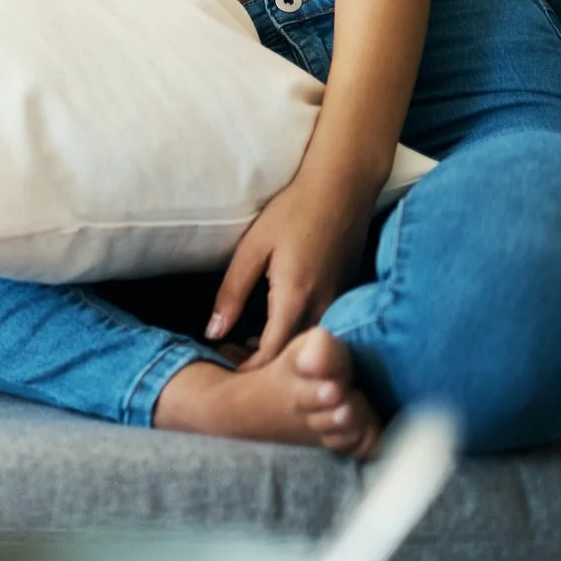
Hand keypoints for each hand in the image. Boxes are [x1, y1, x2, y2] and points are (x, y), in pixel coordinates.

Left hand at [205, 168, 375, 367]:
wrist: (343, 187)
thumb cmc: (292, 211)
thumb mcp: (252, 249)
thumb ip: (232, 293)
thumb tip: (213, 333)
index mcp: (296, 297)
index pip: (273, 355)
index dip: (249, 371)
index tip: (226, 373)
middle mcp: (324, 306)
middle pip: (293, 355)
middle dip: (263, 367)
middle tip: (231, 361)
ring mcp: (341, 301)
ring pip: (309, 342)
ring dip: (281, 352)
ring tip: (246, 346)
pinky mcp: (348, 293)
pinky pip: (323, 327)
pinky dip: (298, 335)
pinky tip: (275, 328)